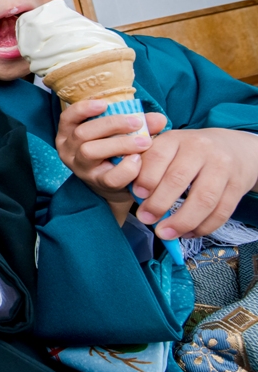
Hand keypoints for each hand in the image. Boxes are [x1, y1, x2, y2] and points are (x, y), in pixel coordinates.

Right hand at [55, 100, 165, 215]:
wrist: (118, 184)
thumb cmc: (115, 150)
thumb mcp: (120, 132)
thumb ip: (138, 123)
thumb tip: (159, 119)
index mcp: (70, 133)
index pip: (67, 117)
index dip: (82, 109)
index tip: (104, 104)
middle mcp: (69, 150)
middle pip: (82, 133)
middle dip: (111, 124)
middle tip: (137, 122)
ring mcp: (81, 168)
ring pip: (90, 151)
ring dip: (120, 144)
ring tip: (144, 141)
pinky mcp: (97, 184)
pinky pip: (110, 177)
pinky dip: (127, 167)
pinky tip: (139, 160)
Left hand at [134, 128, 257, 238]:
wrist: (234, 148)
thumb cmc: (189, 152)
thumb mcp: (169, 147)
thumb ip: (149, 164)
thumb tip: (133, 192)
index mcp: (176, 138)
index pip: (157, 156)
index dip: (146, 177)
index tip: (137, 195)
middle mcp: (200, 149)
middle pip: (178, 179)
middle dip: (158, 203)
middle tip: (145, 219)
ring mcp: (222, 167)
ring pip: (203, 199)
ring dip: (181, 221)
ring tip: (164, 233)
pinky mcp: (237, 185)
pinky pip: (222, 211)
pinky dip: (204, 227)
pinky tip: (188, 233)